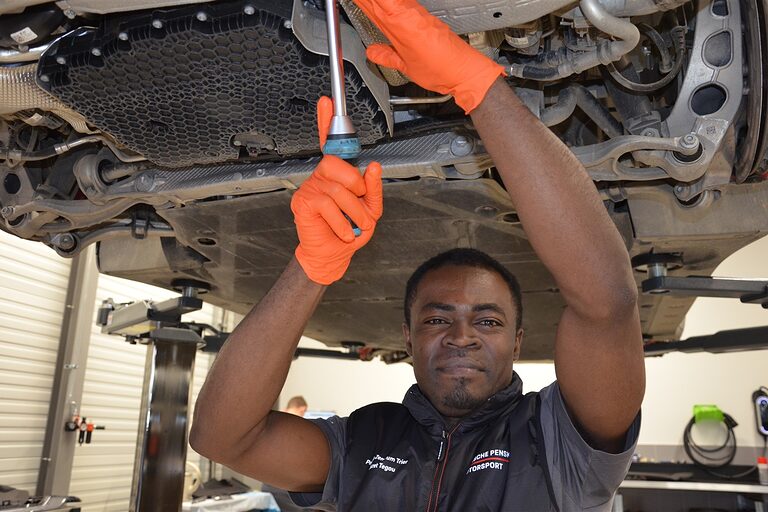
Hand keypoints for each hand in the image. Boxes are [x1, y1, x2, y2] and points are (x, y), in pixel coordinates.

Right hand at [291, 97, 382, 284]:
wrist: (333, 255)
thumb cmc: (350, 231)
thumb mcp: (371, 210)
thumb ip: (373, 189)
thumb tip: (373, 166)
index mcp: (337, 174)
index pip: (331, 143)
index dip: (327, 121)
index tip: (326, 101)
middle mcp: (321, 176)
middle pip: (336, 163)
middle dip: (355, 186)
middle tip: (358, 204)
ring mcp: (309, 188)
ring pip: (337, 189)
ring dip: (354, 212)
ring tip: (354, 226)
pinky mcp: (302, 203)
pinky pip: (327, 205)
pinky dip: (341, 223)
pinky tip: (342, 232)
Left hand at [353, 0, 504, 112]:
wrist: (463, 73)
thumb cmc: (442, 69)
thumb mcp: (406, 66)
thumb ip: (387, 56)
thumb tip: (372, 52)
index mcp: (401, 28)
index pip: (375, 9)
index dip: (364, 2)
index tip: (356, 0)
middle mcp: (404, 22)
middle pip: (376, 3)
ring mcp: (409, 21)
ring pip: (382, 2)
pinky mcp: (414, 23)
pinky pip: (392, 6)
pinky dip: (383, 2)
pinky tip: (374, 0)